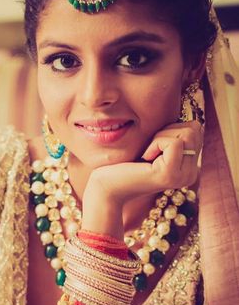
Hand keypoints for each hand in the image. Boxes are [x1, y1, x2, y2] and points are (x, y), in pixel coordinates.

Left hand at [83, 120, 202, 208]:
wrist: (109, 185)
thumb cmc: (127, 162)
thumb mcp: (155, 145)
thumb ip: (174, 135)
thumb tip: (192, 119)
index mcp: (189, 167)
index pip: (196, 130)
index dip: (171, 128)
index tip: (154, 144)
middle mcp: (190, 174)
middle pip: (194, 130)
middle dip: (168, 130)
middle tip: (150, 148)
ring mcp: (182, 177)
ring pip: (187, 134)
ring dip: (161, 136)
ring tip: (147, 153)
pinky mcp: (170, 175)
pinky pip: (174, 143)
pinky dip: (156, 143)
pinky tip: (145, 157)